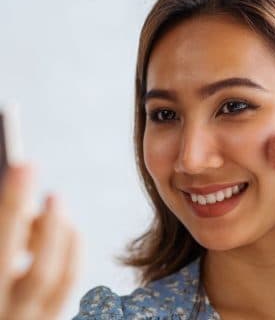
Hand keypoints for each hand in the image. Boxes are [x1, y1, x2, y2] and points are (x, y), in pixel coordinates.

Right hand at [0, 165, 81, 319]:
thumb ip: (4, 230)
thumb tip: (20, 202)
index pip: (2, 249)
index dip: (11, 204)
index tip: (25, 167)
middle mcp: (10, 319)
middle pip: (43, 271)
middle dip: (51, 227)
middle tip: (54, 194)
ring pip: (64, 278)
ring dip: (64, 235)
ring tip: (54, 209)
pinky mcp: (50, 318)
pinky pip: (69, 282)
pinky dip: (70, 249)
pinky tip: (63, 230)